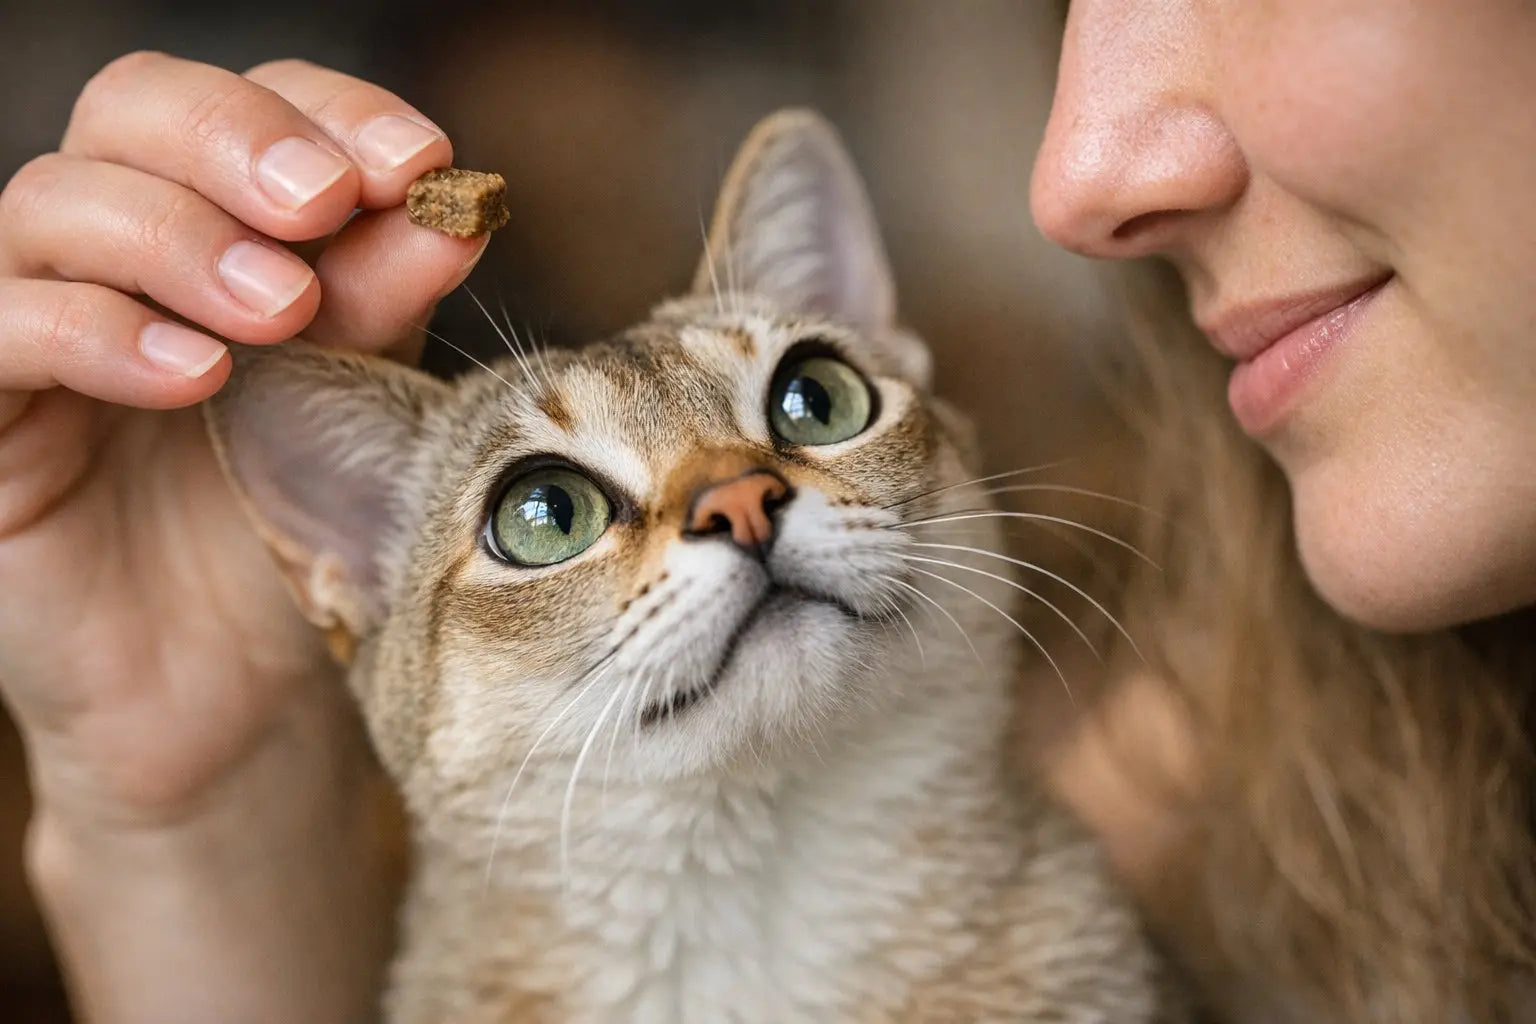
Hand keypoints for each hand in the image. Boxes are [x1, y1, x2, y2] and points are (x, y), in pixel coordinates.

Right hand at [0, 52, 483, 1020]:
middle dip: (237, 138)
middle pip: (132, 108)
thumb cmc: (303, 536)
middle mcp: (123, 255)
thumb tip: (454, 208)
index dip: (323, 106)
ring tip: (282, 310)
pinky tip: (192, 373)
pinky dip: (97, 330)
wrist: (238, 694)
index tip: (418, 160)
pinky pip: (2, 329)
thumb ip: (390, 304)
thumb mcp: (365, 404)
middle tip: (324, 203)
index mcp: (225, 228)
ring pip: (54, 201)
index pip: (247, 103)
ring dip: (180, 237)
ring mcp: (40, 325)